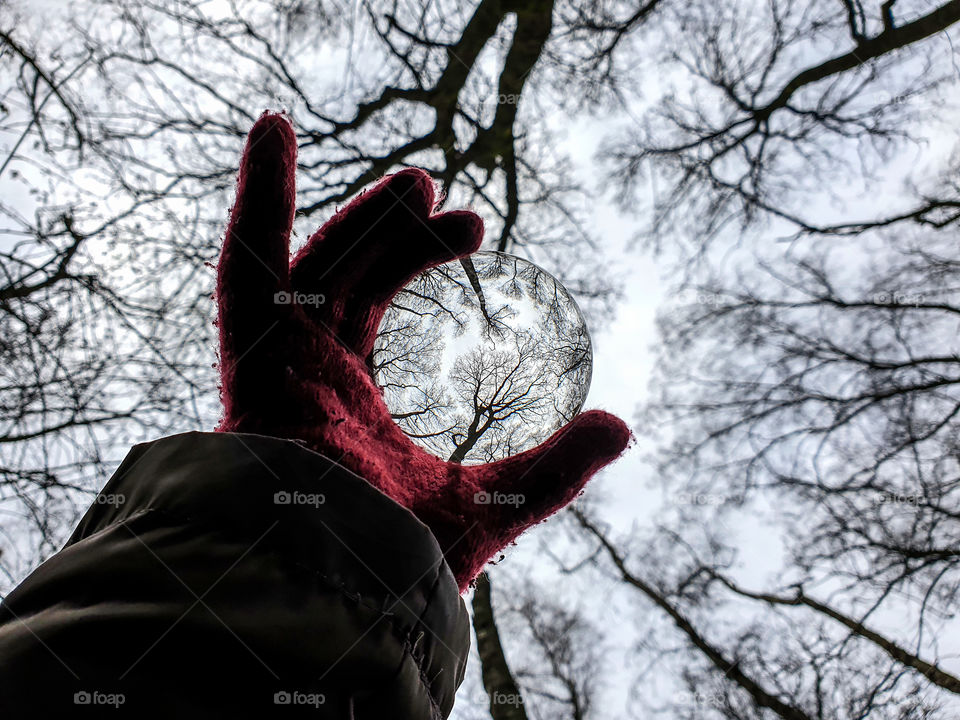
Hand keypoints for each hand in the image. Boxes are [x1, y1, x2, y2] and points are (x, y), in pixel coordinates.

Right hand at [215, 112, 630, 591]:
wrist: (341, 594)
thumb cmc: (402, 562)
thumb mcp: (494, 501)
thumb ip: (553, 467)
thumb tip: (622, 426)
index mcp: (348, 397)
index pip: (375, 302)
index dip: (416, 257)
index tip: (475, 229)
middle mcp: (309, 371)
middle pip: (351, 274)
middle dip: (394, 230)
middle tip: (446, 197)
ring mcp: (280, 362)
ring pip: (308, 262)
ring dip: (354, 212)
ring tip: (417, 177)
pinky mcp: (252, 357)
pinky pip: (244, 267)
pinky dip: (254, 197)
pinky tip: (273, 127)